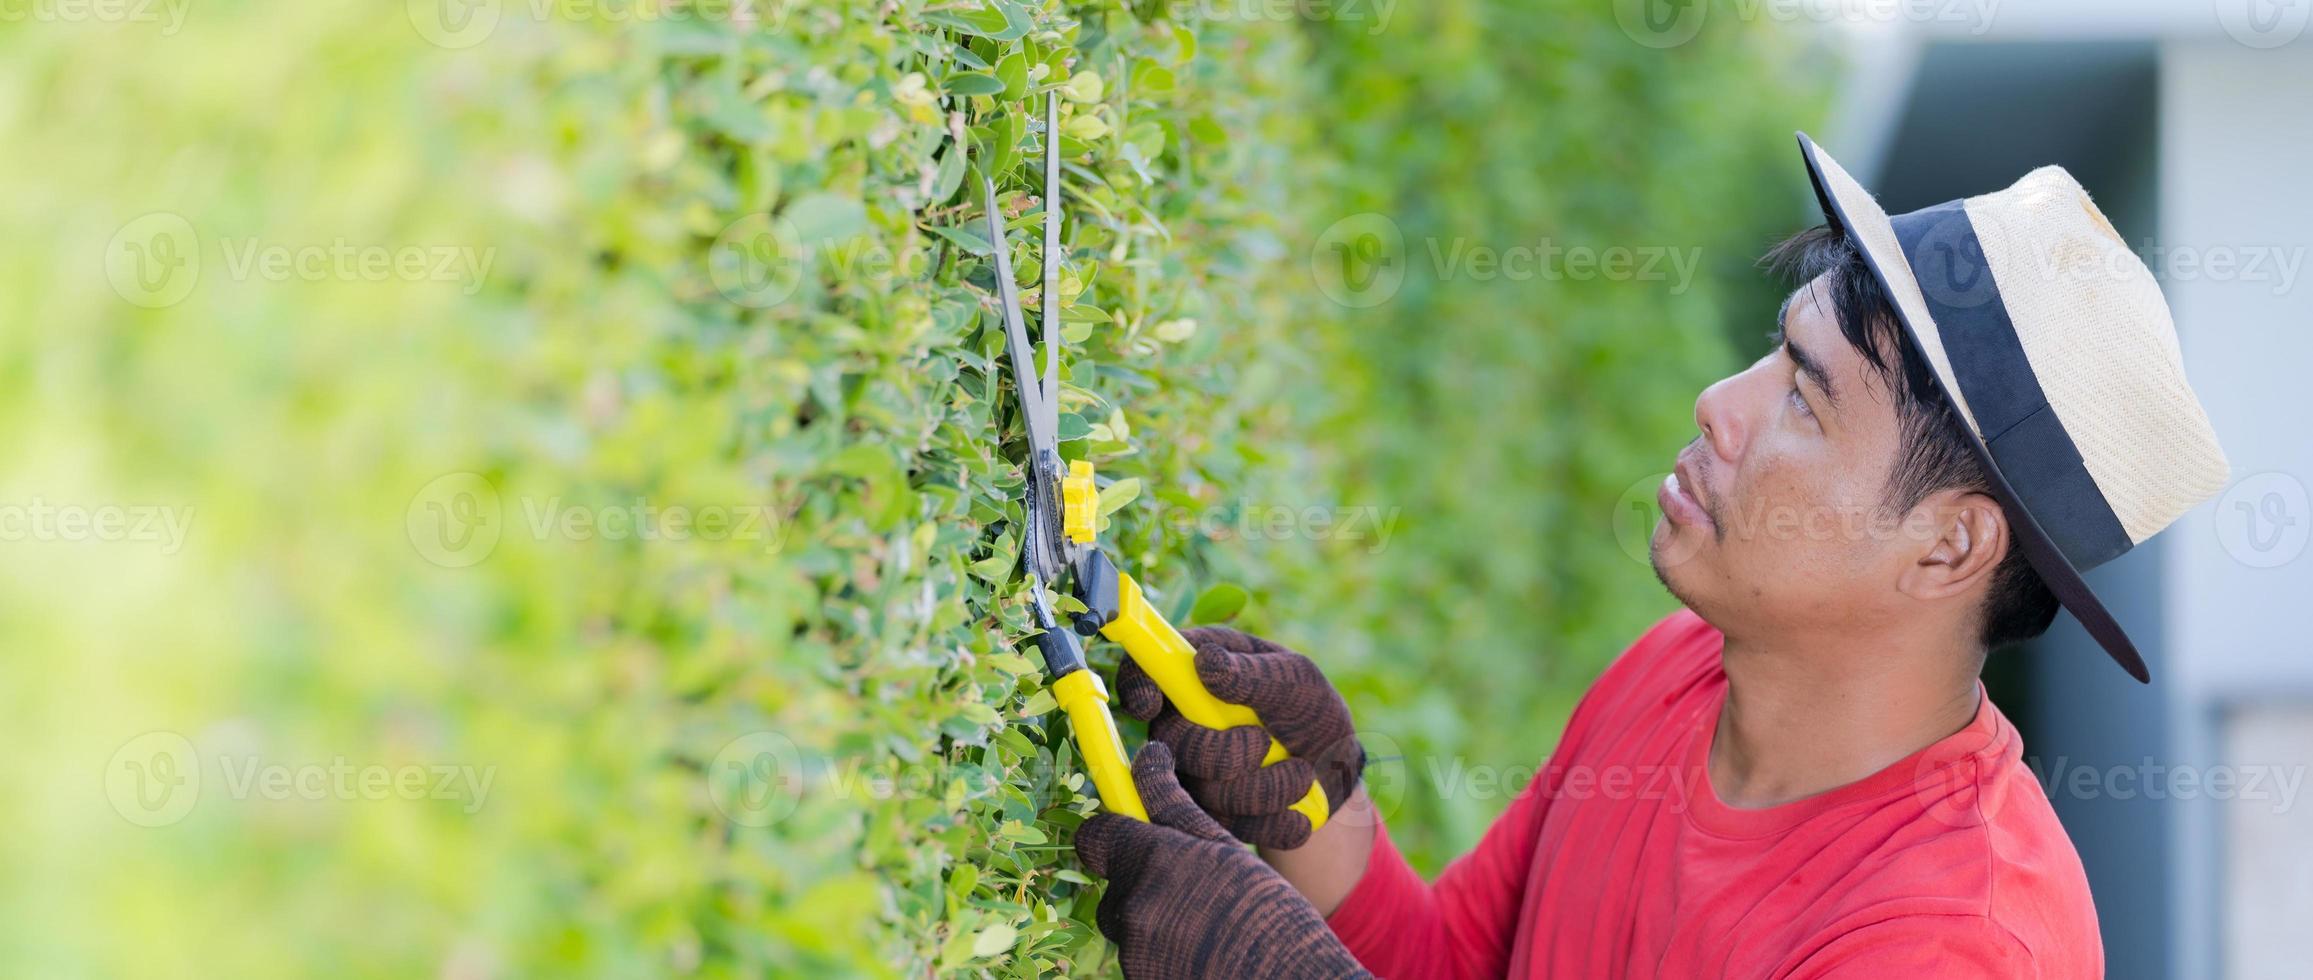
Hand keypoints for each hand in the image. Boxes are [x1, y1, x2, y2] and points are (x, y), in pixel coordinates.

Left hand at [1074, 743, 1370, 979]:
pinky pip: (1142, 956)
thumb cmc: (1271, 914)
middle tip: (1198, 888)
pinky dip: (1166, 951)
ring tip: (1210, 926)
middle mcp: (1132, 910)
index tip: (1136, 827)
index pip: (1095, 836)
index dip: (1113, 830)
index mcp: (1153, 863)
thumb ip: (1176, 808)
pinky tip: (1206, 952)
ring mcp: (1132, 955)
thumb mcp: (1228, 851)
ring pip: (1130, 924)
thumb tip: (1148, 759)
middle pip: (1116, 884)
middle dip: (1146, 881)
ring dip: (1158, 919)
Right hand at [1116, 627, 1362, 848]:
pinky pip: (1223, 829)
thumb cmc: (1309, 709)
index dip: (1137, 689)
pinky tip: (1297, 815)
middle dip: (1222, 752)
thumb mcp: (1298, 681)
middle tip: (1266, 742)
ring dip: (1262, 788)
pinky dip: (1268, 823)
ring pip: (1202, 792)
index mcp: (1195, 672)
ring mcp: (1188, 772)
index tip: (1153, 705)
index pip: (1141, 673)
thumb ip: (1255, 674)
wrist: (1332, 772)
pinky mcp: (1205, 816)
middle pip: (1170, 743)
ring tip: (1302, 775)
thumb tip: (1206, 662)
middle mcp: (1179, 722)